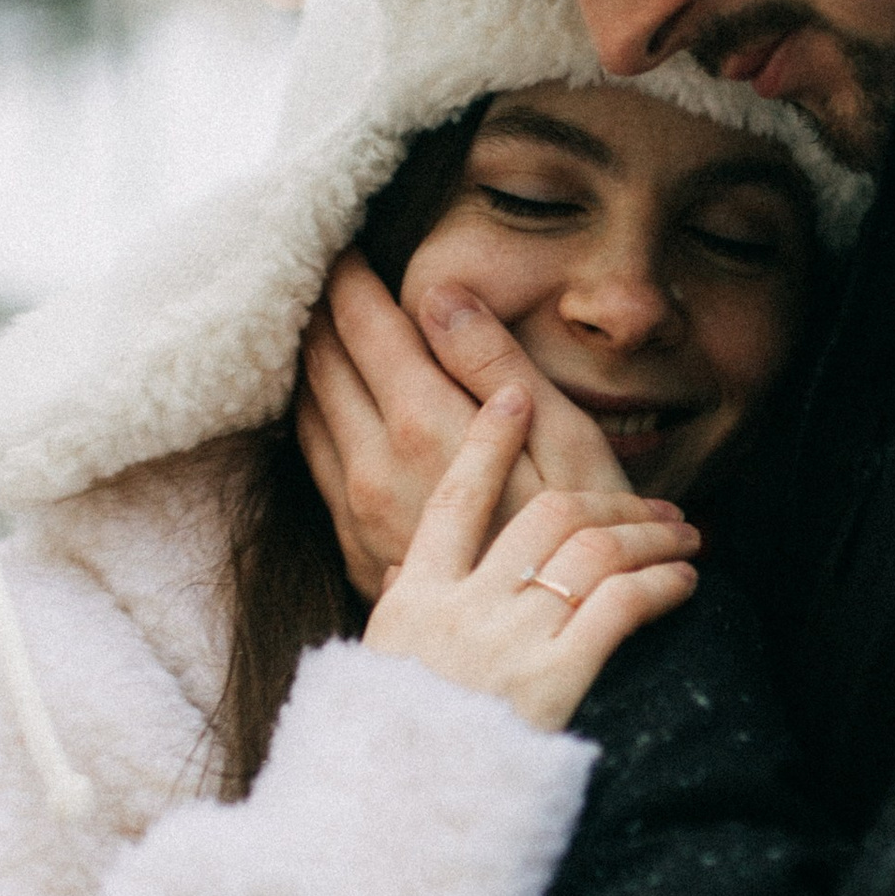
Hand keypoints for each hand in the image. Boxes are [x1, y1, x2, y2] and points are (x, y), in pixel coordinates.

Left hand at [297, 253, 639, 598]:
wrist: (555, 654)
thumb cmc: (587, 545)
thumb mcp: (565, 444)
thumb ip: (494, 366)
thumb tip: (439, 295)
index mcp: (423, 428)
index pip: (363, 327)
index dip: (349, 276)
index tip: (343, 241)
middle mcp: (371, 468)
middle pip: (320, 364)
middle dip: (319, 310)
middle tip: (321, 269)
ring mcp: (354, 513)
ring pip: (307, 414)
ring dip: (310, 362)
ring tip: (319, 322)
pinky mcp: (354, 548)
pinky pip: (314, 464)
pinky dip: (315, 416)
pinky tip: (331, 403)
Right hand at [363, 391, 699, 730]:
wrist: (402, 823)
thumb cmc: (392, 756)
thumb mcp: (377, 673)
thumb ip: (399, 618)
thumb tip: (399, 576)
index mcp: (413, 601)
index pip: (452, 499)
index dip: (488, 441)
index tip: (516, 398)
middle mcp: (462, 608)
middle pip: (546, 515)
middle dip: (614, 499)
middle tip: (658, 507)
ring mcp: (509, 641)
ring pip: (596, 549)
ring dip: (653, 536)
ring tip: (686, 540)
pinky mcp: (555, 679)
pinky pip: (622, 606)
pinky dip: (663, 585)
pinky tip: (686, 584)